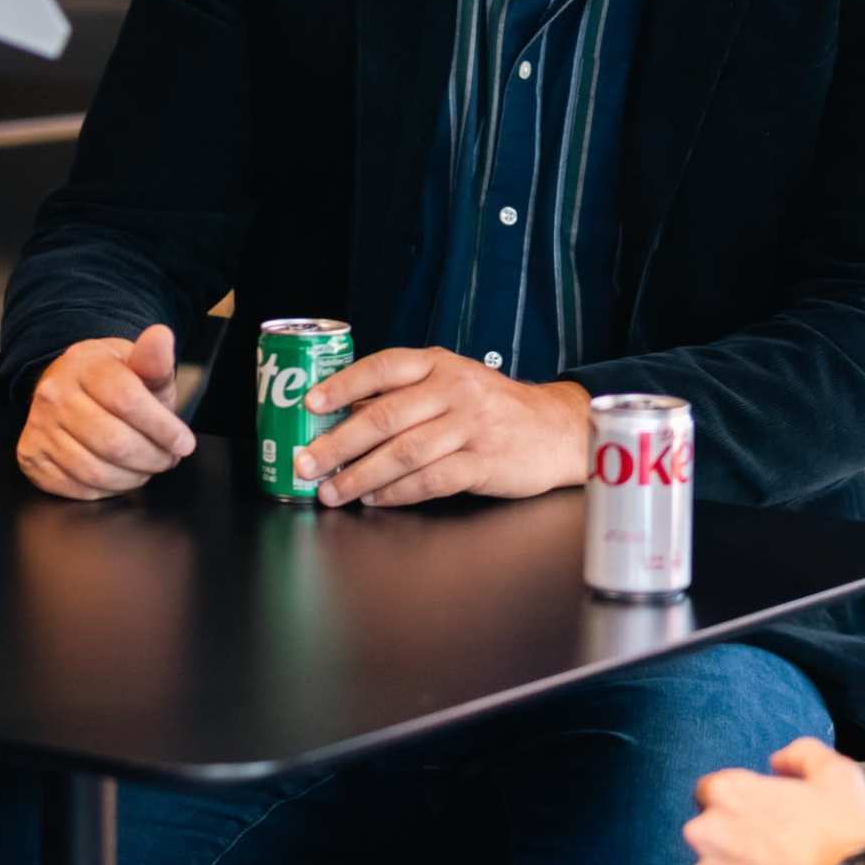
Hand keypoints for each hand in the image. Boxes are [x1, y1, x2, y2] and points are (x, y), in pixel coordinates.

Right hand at [19, 324, 195, 500]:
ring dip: (132, 478)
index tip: (184, 442)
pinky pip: (76, 488)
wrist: (70, 387)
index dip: (162, 427)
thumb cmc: (113, 380)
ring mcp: (38, 427)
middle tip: (167, 459)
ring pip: (95, 471)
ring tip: (147, 467)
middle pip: (113, 442)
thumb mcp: (138, 365)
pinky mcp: (31, 456)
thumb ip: (154, 359)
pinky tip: (120, 476)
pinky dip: (107, 490)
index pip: (127, 400)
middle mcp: (54, 394)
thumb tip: (161, 336)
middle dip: (152, 458)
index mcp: (84, 365)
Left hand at [294, 350, 588, 507]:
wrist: (557, 429)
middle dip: (338, 444)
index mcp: (439, 365)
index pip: (383, 367)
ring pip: (403, 453)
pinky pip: (431, 480)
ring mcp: (471, 426)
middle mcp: (454, 390)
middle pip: (385, 416)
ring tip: (332, 492)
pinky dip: (397, 493)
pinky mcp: (484, 462)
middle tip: (307, 463)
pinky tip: (375, 499)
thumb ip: (407, 395)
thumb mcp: (454, 383)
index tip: (310, 404)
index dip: (343, 385)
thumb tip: (343, 418)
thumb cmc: (494, 408)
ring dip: (360, 476)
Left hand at [684, 737, 864, 864]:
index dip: (740, 805)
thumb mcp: (839, 774)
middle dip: (734, 841)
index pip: (711, 792)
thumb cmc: (849, 837)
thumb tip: (777, 762)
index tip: (763, 821)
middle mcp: (705, 833)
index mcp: (728, 793)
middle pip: (709, 834)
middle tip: (776, 855)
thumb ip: (801, 754)